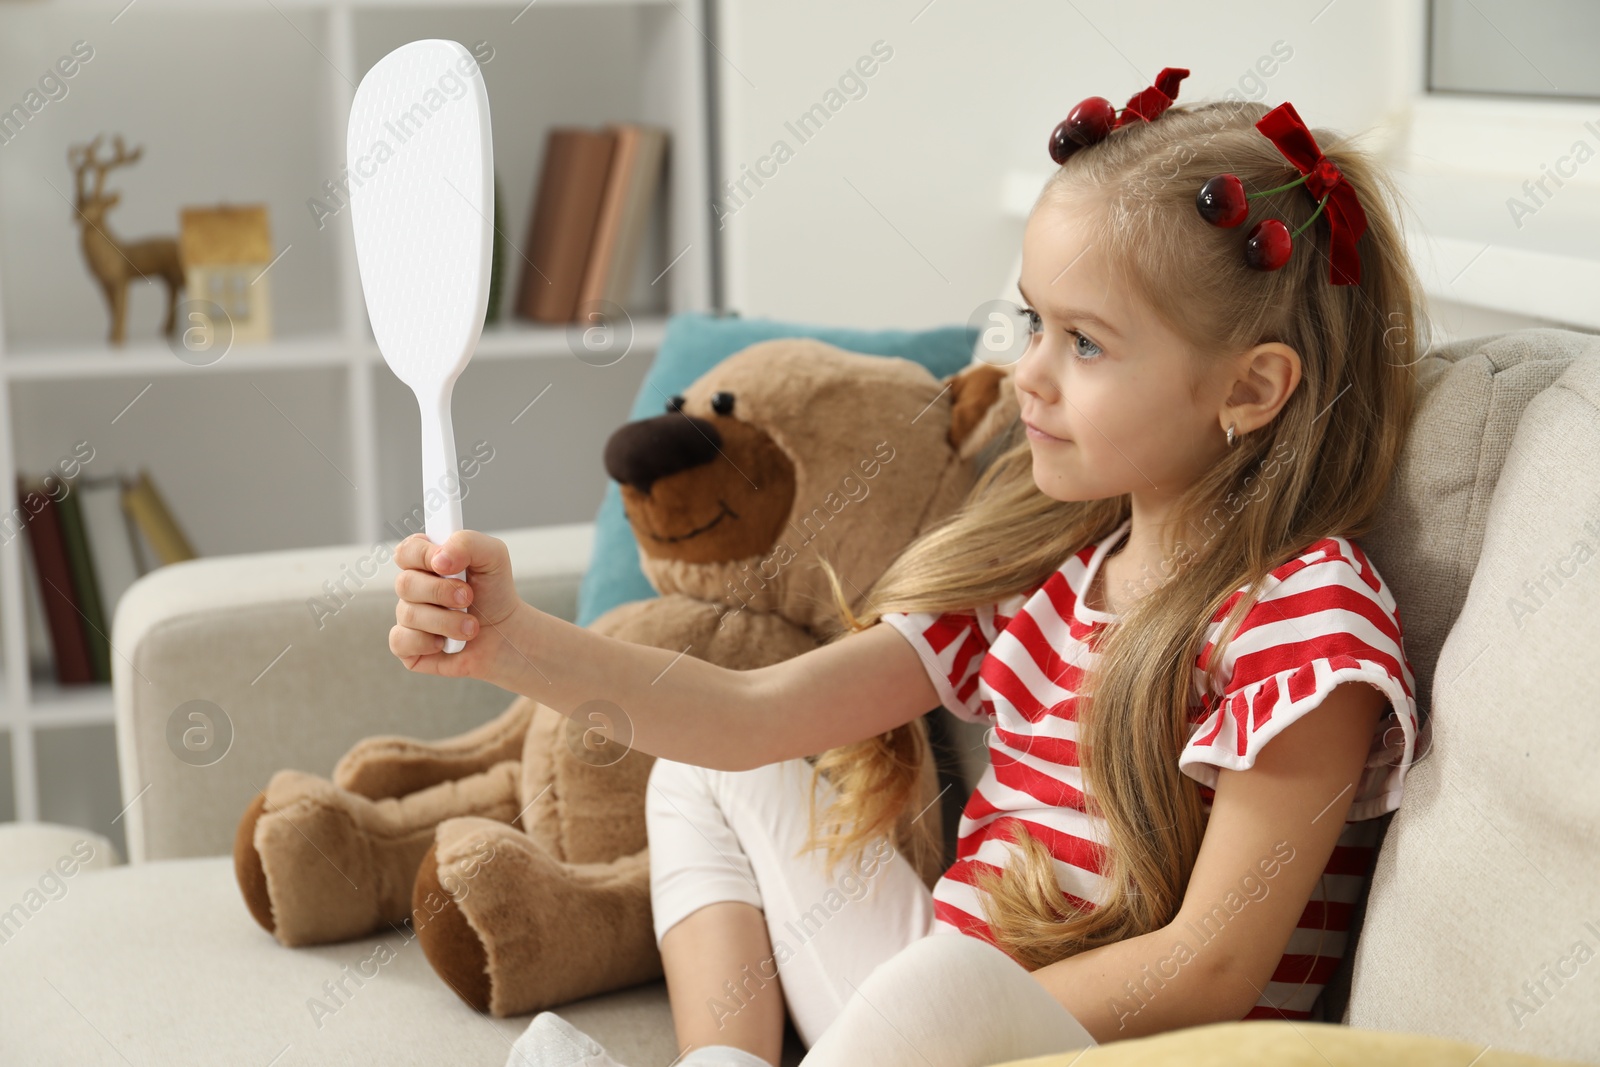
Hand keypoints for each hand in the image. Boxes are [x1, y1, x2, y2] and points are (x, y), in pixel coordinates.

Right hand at [390, 530, 523, 679]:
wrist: (506, 635)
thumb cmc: (494, 593)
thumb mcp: (493, 557)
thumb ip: (467, 543)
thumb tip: (440, 558)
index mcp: (427, 561)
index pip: (407, 551)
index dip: (423, 556)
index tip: (448, 565)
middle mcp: (413, 588)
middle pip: (405, 583)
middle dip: (442, 592)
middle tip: (468, 598)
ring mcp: (408, 617)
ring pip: (409, 614)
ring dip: (448, 621)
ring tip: (471, 626)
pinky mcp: (407, 646)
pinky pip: (401, 641)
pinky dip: (429, 643)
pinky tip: (447, 643)